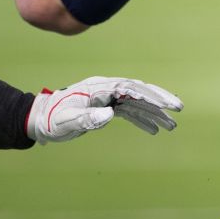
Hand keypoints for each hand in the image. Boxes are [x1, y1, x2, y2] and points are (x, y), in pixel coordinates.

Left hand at [26, 76, 182, 143]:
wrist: (40, 119)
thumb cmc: (52, 119)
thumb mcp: (67, 121)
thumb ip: (88, 117)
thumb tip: (110, 114)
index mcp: (100, 88)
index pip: (131, 89)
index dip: (150, 96)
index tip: (166, 105)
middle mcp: (107, 89)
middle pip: (139, 90)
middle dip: (160, 99)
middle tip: (179, 108)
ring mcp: (108, 97)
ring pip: (137, 102)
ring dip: (155, 113)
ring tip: (172, 126)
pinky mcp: (107, 107)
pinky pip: (130, 112)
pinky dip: (142, 120)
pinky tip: (154, 130)